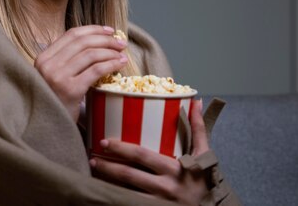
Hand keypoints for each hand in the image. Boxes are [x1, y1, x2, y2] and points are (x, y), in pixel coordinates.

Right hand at [34, 25, 127, 120]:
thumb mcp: (55, 76)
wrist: (49, 129)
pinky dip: (111, 64)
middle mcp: (48, 65)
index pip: (72, 34)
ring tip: (122, 54)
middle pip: (83, 42)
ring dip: (111, 51)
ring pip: (91, 54)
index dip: (93, 29)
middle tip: (120, 43)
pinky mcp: (71, 90)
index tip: (109, 31)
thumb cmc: (57, 102)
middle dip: (106, 39)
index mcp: (43, 58)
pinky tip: (120, 64)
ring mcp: (58, 77)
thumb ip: (68, 60)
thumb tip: (98, 41)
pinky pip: (96, 69)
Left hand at [90, 99, 209, 204]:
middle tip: (92, 156)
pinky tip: (104, 190)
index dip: (122, 149)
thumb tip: (196, 102)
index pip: (143, 156)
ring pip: (125, 192)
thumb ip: (198, 128)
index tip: (105, 142)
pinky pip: (128, 203)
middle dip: (108, 166)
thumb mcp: (205, 155)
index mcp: (174, 169)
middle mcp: (164, 187)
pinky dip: (115, 196)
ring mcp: (156, 203)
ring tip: (94, 170)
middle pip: (129, 175)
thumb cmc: (204, 181)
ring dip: (107, 182)